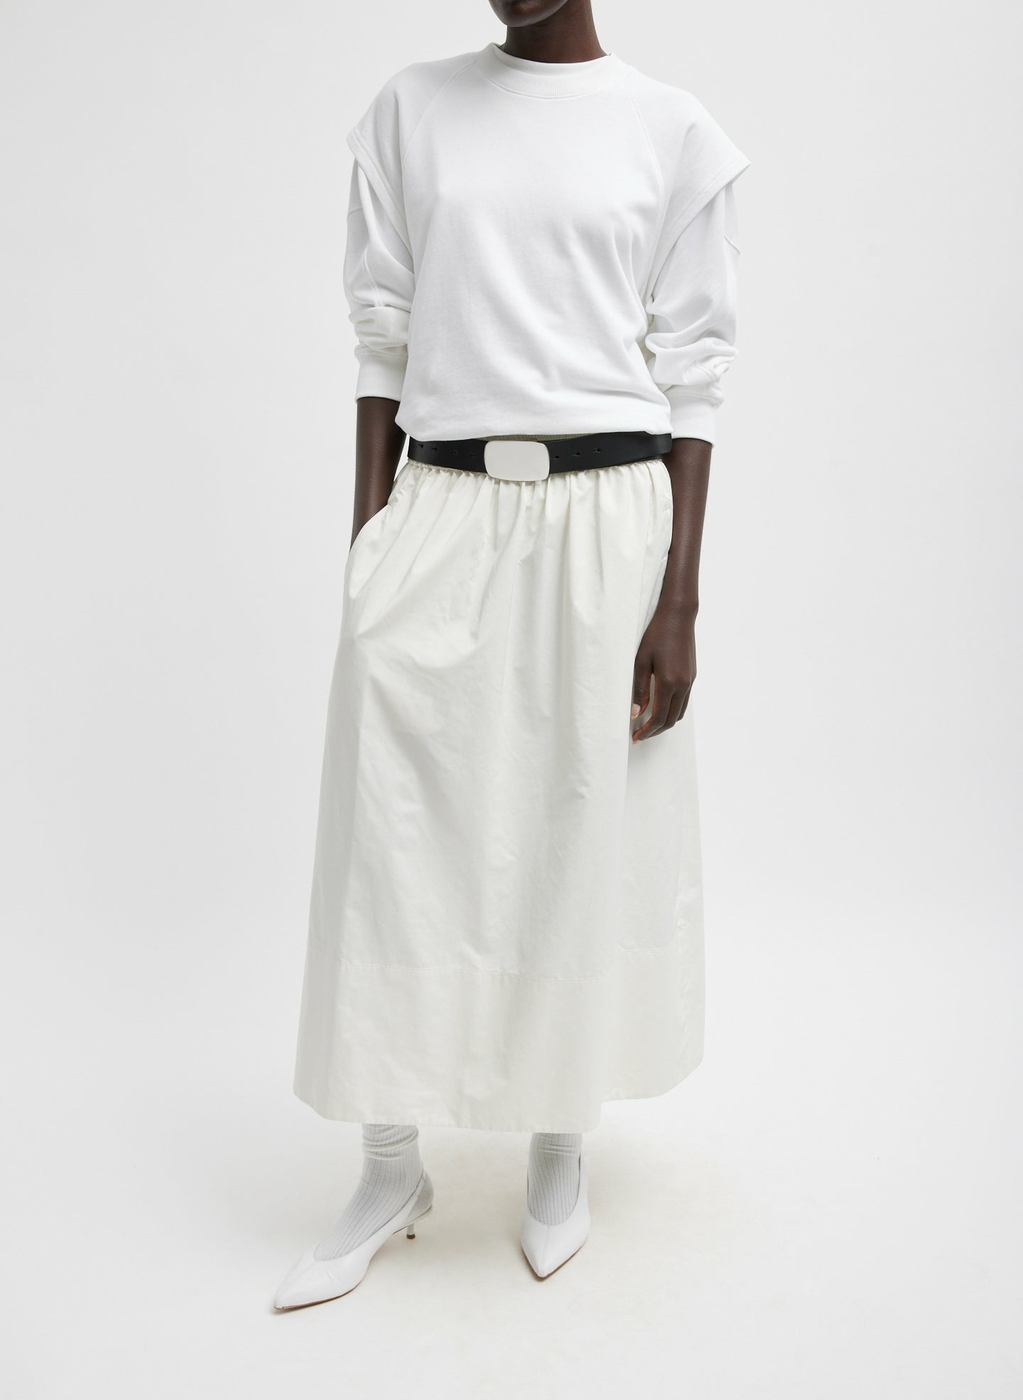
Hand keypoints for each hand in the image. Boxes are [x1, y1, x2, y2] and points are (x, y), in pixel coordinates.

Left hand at [631, 604, 696, 741]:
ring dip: (665, 722)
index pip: (658, 717)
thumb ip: (639, 689)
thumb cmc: (656, 635)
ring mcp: (690, 681)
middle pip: (671, 720)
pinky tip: (660, 707)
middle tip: (639, 736)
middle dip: (655, 731)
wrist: (678, 616)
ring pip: (679, 712)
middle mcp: (683, 685)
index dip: (647, 731)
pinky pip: (684, 701)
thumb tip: (636, 713)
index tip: (635, 737)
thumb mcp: (641, 661)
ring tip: (649, 725)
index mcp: (669, 682)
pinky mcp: (692, 676)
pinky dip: (672, 710)